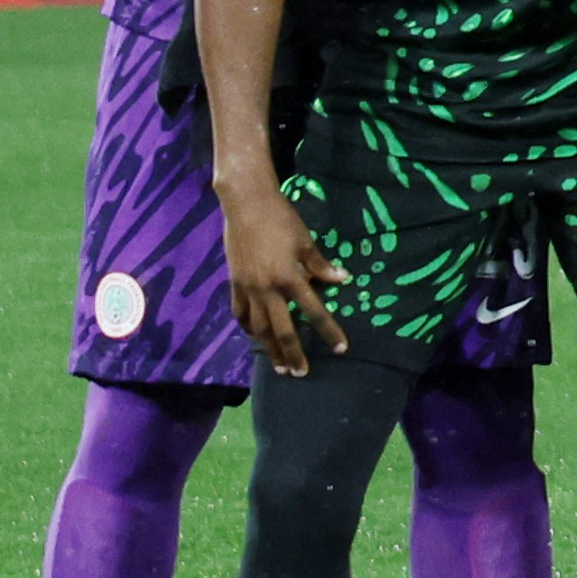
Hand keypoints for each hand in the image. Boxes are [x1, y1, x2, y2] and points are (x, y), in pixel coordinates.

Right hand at [222, 182, 350, 375]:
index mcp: (289, 278)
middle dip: (292, 353)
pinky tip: (255, 336)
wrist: (245, 204)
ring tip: (278, 365)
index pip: (314, 311)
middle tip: (300, 373)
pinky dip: (248, 327)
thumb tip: (343, 280)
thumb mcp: (306, 241)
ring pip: (258, 327)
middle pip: (281, 329)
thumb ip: (321, 265)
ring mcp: (247, 288)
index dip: (328, 331)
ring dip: (268, 348)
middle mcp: (267, 289)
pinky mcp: (233, 283)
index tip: (340, 348)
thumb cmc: (282, 220)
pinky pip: (240, 312)